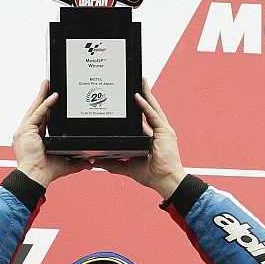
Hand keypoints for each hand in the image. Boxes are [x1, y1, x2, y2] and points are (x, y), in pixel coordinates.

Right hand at [13, 82, 93, 187]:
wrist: (36, 176)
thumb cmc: (46, 172)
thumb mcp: (66, 164)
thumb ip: (79, 162)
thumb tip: (90, 162)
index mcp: (33, 139)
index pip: (41, 119)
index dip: (46, 109)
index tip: (52, 100)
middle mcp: (26, 133)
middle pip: (36, 110)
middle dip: (42, 96)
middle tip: (48, 85)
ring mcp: (24, 130)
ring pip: (35, 108)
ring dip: (42, 95)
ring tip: (48, 84)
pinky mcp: (26, 129)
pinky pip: (38, 113)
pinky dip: (46, 104)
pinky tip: (54, 96)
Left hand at [107, 85, 185, 200]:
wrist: (165, 181)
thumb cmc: (153, 175)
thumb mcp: (128, 167)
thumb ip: (113, 164)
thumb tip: (98, 162)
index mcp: (152, 138)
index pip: (144, 120)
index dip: (139, 109)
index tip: (132, 99)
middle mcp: (159, 132)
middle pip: (150, 109)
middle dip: (145, 96)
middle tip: (138, 83)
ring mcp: (163, 131)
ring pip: (153, 108)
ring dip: (146, 94)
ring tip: (140, 82)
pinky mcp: (165, 132)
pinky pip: (153, 116)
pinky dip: (146, 105)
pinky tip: (138, 96)